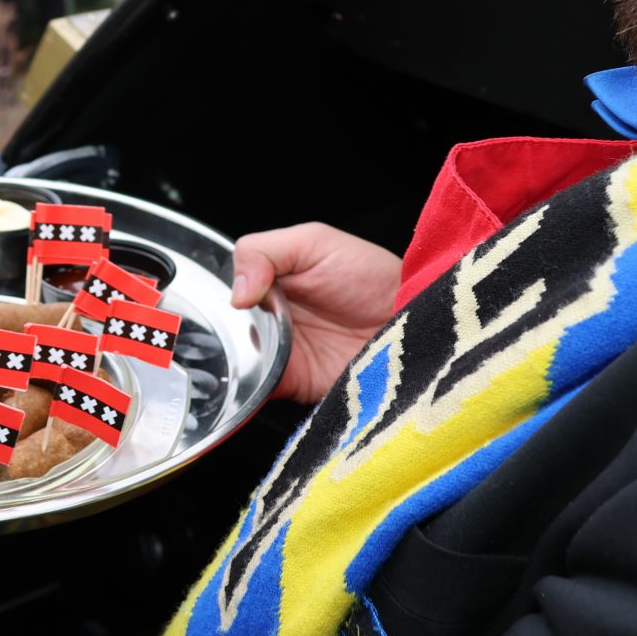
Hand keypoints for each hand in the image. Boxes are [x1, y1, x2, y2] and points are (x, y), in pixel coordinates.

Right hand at [229, 223, 400, 404]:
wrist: (413, 325)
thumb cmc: (372, 278)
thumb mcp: (315, 242)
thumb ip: (264, 251)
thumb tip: (236, 294)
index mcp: (269, 283)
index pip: (226, 290)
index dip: (228, 296)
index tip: (249, 300)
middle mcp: (268, 320)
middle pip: (224, 329)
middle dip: (224, 332)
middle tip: (256, 329)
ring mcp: (278, 354)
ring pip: (234, 361)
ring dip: (236, 361)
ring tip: (264, 354)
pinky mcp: (290, 386)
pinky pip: (255, 393)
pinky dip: (246, 392)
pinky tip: (254, 383)